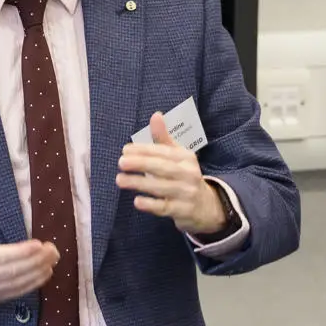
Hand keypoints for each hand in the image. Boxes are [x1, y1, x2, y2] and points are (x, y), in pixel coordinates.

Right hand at [0, 206, 60, 305]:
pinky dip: (32, 284)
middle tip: (53, 250)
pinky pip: (16, 293)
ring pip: (18, 284)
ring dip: (39, 273)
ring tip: (52, 261)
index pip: (1, 257)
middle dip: (37, 261)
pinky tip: (44, 274)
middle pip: (13, 272)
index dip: (22, 252)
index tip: (39, 244)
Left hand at [117, 112, 226, 234]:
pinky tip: (136, 201)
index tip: (125, 150)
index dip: (144, 150)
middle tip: (121, 162)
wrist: (206, 206)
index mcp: (186, 158)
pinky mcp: (182, 211)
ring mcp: (186, 193)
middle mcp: (188, 174)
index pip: (164, 152)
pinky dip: (151, 205)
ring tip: (120, 180)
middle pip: (163, 168)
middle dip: (141, 163)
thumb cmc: (184, 176)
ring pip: (161, 187)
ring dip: (139, 183)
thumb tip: (156, 115)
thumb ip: (163, 138)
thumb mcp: (177, 156)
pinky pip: (165, 207)